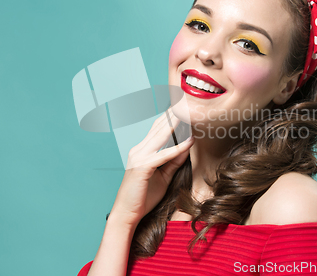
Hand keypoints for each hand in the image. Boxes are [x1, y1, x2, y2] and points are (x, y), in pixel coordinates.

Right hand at [110, 107, 193, 226]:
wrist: (126, 214)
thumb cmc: (143, 197)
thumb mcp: (163, 177)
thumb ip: (173, 162)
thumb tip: (186, 147)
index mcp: (142, 151)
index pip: (158, 129)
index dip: (171, 117)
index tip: (185, 108)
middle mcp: (138, 150)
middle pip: (159, 127)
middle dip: (175, 114)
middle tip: (188, 102)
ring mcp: (139, 157)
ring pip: (161, 136)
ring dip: (177, 124)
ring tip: (190, 113)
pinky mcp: (142, 167)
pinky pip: (164, 155)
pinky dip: (178, 148)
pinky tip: (189, 142)